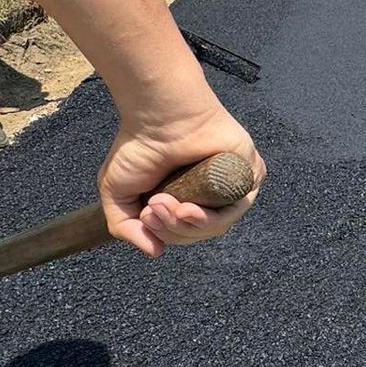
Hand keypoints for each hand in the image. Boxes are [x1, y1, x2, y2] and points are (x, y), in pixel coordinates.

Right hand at [98, 105, 264, 255]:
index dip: (165, 233)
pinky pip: (235, 208)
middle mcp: (210, 193)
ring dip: (185, 224)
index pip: (184, 233)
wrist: (158, 115)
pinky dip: (210, 216)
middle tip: (152, 208)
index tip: (146, 216)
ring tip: (162, 203)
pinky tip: (186, 208)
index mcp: (185, 198)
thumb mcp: (117, 195)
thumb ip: (127, 228)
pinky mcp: (248, 173)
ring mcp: (231, 184)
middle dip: (172, 229)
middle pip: (199, 233)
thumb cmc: (137, 145)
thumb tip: (157, 251)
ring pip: (216, 225)